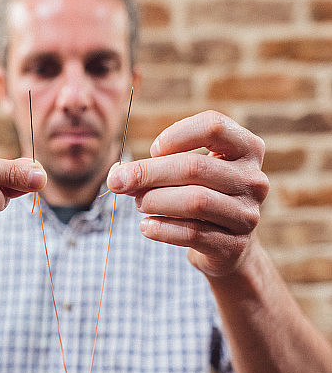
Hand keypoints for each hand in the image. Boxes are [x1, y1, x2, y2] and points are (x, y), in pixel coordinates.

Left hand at [107, 110, 268, 276]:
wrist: (228, 246)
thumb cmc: (203, 196)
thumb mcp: (188, 173)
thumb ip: (158, 166)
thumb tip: (119, 176)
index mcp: (247, 149)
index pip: (213, 126)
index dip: (177, 134)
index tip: (154, 150)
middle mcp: (254, 180)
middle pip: (195, 167)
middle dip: (149, 173)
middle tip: (119, 181)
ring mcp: (247, 215)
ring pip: (194, 201)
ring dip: (155, 201)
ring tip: (139, 203)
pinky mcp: (234, 245)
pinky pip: (192, 233)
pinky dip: (162, 228)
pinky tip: (146, 226)